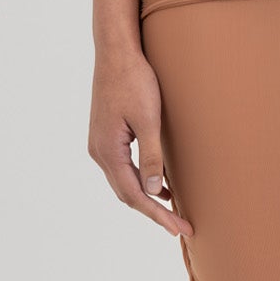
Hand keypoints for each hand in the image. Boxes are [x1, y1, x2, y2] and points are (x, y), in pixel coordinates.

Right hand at [89, 45, 190, 237]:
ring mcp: (101, 143)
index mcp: (108, 151)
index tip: (177, 228)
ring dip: (147, 198)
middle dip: (153, 212)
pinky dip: (141, 180)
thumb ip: (151, 157)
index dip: (156, 215)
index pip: (134, 195)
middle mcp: (100, 151)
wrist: (116, 52)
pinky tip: (161, 185)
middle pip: (127, 193)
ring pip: (124, 182)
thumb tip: (153, 191)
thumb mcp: (148, 120)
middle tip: (180, 226)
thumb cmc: (134, 81)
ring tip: (173, 212)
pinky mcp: (107, 135)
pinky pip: (124, 167)